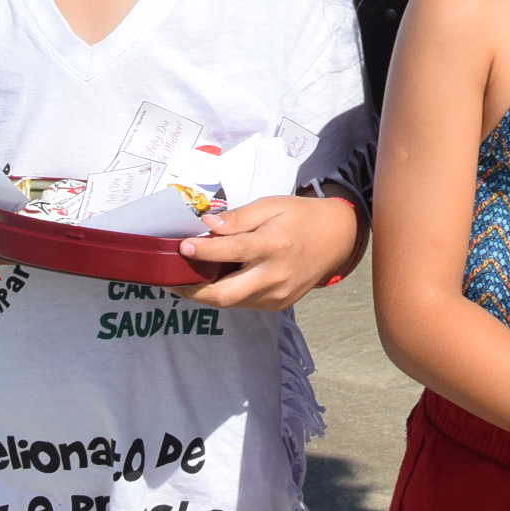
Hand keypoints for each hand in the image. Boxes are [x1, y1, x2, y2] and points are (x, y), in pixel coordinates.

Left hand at [173, 194, 361, 311]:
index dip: (204, 251)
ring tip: (190, 277)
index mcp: (275, 245)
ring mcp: (277, 295)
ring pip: (232, 302)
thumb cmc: (300, 216)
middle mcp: (276, 276)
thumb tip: (207, 226)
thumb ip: (239, 218)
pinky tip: (218, 280)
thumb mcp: (271, 205)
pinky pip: (244, 303)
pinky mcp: (278, 305)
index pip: (233, 251)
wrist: (336, 239)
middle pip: (225, 294)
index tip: (182, 247)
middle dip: (194, 291)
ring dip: (207, 293)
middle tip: (173, 279)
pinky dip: (227, 293)